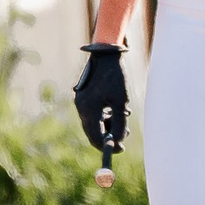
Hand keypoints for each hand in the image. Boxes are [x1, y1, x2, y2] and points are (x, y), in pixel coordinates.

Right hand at [73, 44, 127, 158]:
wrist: (107, 55)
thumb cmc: (116, 77)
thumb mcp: (121, 102)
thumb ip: (119, 124)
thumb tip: (117, 142)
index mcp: (88, 110)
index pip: (95, 137)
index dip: (108, 146)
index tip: (121, 149)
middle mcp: (81, 107)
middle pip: (92, 132)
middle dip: (108, 137)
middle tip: (124, 136)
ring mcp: (81, 102)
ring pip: (93, 124)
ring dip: (107, 126)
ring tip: (123, 119)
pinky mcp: (84, 97)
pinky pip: (93, 114)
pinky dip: (103, 117)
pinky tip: (115, 111)